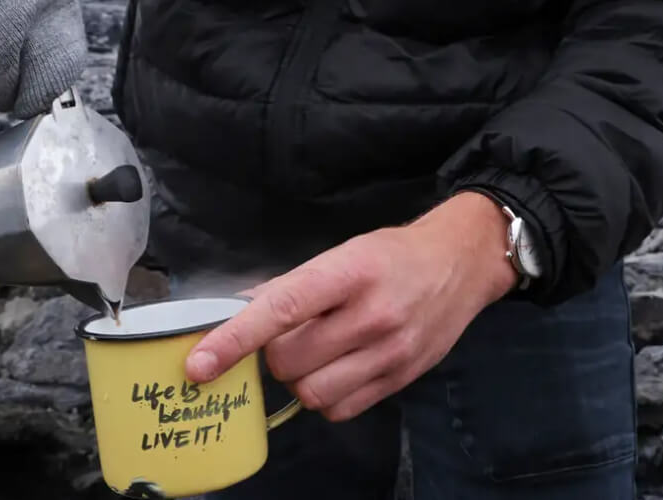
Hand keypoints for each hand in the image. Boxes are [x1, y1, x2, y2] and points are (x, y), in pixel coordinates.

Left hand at [185, 192, 518, 421]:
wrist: (462, 262)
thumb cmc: (393, 254)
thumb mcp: (343, 253)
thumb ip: (292, 285)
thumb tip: (236, 309)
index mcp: (349, 272)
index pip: (280, 309)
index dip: (233, 339)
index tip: (199, 363)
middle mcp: (372, 314)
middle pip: (289, 361)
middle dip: (274, 355)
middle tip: (289, 337)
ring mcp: (390, 351)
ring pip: (313, 392)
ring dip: (300, 379)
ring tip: (315, 355)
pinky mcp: (402, 378)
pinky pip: (342, 409)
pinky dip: (327, 397)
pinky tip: (338, 370)